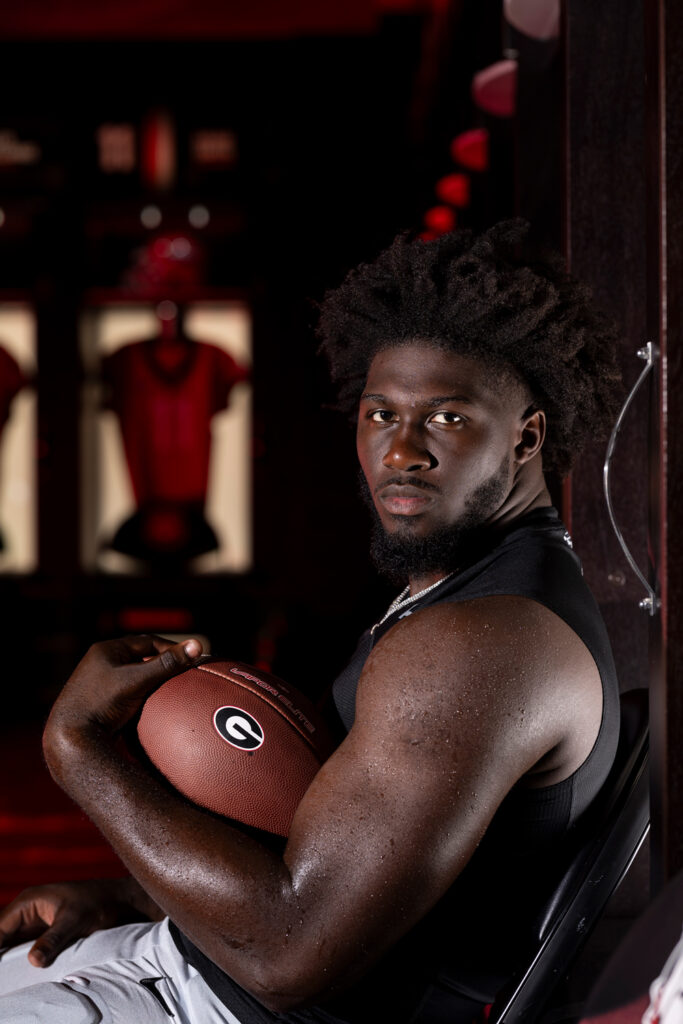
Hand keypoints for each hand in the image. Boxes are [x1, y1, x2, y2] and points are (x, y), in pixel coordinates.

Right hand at [0, 877, 162, 966]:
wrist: (118, 901)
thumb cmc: (97, 903)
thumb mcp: (75, 921)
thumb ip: (53, 940)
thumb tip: (33, 961)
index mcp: (27, 902)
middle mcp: (26, 911)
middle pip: (2, 937)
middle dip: (1, 957)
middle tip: (4, 977)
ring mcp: (34, 923)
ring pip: (11, 945)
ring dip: (9, 960)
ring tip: (9, 977)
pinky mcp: (43, 933)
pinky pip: (24, 949)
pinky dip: (22, 961)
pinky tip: (22, 974)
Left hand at [45, 634, 202, 741]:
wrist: (69, 738)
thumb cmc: (102, 703)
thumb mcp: (137, 681)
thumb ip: (167, 664)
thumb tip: (198, 644)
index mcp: (105, 650)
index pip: (147, 642)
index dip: (171, 648)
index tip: (191, 659)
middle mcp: (100, 663)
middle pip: (140, 658)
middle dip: (163, 664)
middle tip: (184, 673)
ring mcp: (97, 683)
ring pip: (133, 677)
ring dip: (152, 681)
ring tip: (172, 690)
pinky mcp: (98, 702)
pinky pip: (126, 693)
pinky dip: (142, 696)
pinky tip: (153, 708)